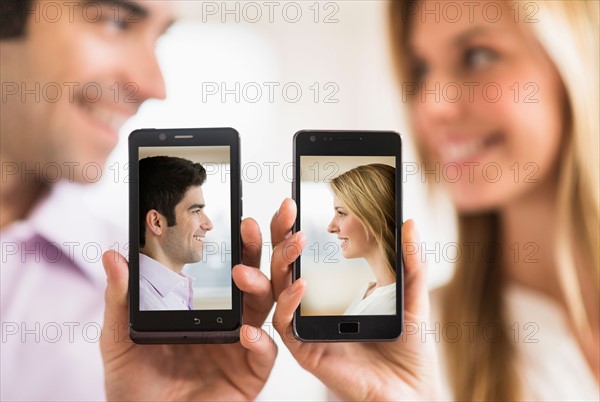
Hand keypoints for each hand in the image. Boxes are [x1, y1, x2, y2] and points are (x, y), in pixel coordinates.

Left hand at [100, 218, 275, 400]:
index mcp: (206, 310)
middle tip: (254, 229)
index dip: (240, 247)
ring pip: (265, 312)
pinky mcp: (247, 377)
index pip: (231, 271)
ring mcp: (241, 350)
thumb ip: (120, 298)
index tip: (241, 221)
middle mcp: (229, 324)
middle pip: (255, 283)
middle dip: (262, 254)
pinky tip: (247, 334)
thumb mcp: (119, 338)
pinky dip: (261, 343)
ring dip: (262, 289)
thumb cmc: (134, 387)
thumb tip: (113, 255)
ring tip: (246, 276)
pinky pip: (263, 357)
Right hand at [270, 199, 440, 400]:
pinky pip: (286, 325)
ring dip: (281, 263)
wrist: (412, 388)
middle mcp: (313, 305)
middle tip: (285, 210)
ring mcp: (307, 327)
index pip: (304, 253)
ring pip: (277, 291)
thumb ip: (409, 261)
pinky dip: (289, 303)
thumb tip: (407, 222)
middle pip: (285, 265)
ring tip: (295, 239)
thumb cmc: (408, 345)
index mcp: (331, 289)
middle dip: (279, 235)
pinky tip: (302, 285)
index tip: (292, 202)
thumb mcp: (410, 295)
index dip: (293, 228)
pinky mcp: (305, 350)